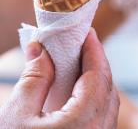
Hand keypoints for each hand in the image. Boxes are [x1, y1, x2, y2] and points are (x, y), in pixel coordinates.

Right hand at [0, 28, 119, 128]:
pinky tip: (80, 89)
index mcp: (85, 121)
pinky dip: (95, 94)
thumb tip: (40, 49)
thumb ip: (34, 80)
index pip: (98, 73)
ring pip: (108, 99)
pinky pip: (103, 113)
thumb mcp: (17, 119)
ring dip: (97, 76)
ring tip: (81, 61)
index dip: (94, 48)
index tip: (88, 31)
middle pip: (106, 84)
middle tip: (83, 43)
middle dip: (96, 60)